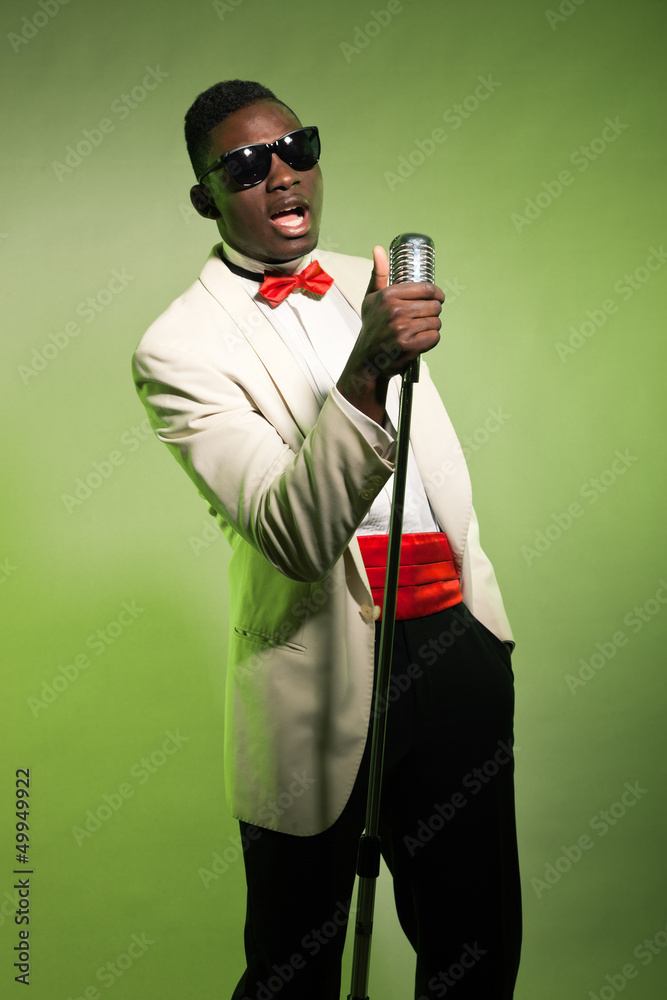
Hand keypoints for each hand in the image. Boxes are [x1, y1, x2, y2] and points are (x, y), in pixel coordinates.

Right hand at [337, 245, 443, 423]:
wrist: (367, 361)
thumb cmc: (372, 328)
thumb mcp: (371, 299)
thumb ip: (379, 274)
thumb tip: (378, 249)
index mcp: (388, 296)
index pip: (427, 289)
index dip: (437, 294)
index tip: (438, 298)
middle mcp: (395, 310)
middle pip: (434, 306)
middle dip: (433, 312)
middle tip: (423, 319)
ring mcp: (403, 329)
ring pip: (436, 322)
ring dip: (431, 327)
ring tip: (418, 331)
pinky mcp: (410, 346)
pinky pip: (434, 337)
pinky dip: (430, 340)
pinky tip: (419, 341)